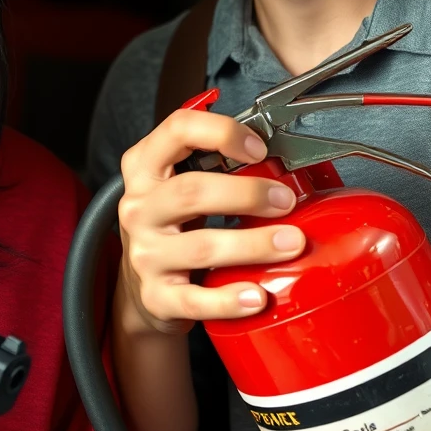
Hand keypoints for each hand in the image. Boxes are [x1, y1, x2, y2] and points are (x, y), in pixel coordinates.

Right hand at [118, 107, 304, 335]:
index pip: (177, 130)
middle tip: (285, 200)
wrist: (144, 286)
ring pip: (201, 247)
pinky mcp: (155, 296)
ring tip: (291, 243)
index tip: (259, 147)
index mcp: (144, 168)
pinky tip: (257, 296)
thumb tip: (283, 165)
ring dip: (254, 244)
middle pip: (192, 190)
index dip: (222, 132)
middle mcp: (139, 208)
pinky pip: (196, 300)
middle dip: (247, 193)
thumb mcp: (179, 185)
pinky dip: (230, 299)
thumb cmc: (173, 226)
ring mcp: (144, 253)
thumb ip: (216, 167)